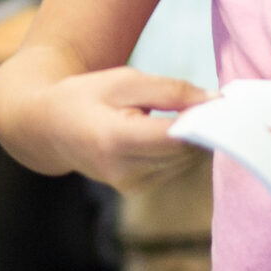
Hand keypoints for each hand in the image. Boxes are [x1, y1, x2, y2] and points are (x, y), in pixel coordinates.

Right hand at [29, 67, 212, 195]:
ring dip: (193, 138)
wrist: (48, 128)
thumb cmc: (86, 96)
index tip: (221, 102)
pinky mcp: (137, 189)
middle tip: (209, 101)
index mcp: (114, 140)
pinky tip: (170, 129)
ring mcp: (130, 185)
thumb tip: (215, 101)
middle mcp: (123, 170)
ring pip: (185, 162)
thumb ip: (171, 90)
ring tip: (183, 112)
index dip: (202, 120)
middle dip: (202, 127)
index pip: (174, 138)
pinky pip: (175, 168)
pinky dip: (181, 148)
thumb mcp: (125, 81)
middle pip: (185, 152)